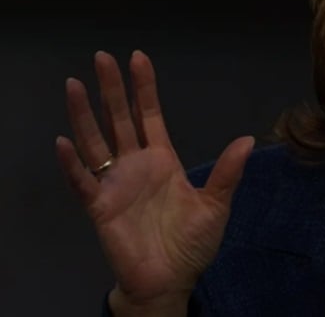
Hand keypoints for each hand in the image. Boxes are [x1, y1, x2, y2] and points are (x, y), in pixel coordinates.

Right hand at [55, 50, 254, 308]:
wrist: (171, 280)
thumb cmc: (192, 243)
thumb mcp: (216, 205)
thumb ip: (228, 173)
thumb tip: (248, 139)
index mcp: (162, 159)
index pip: (149, 115)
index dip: (143, 88)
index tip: (138, 58)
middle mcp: (135, 165)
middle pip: (119, 119)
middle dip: (111, 89)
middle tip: (102, 57)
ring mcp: (115, 183)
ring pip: (95, 142)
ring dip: (84, 115)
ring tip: (75, 85)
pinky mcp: (100, 206)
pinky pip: (82, 181)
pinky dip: (71, 164)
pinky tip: (63, 142)